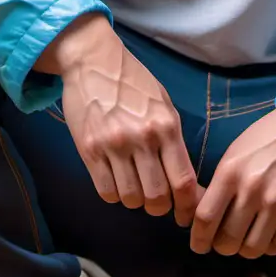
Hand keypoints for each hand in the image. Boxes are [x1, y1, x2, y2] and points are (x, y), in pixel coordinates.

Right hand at [36, 13, 201, 225]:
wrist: (93, 61)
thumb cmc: (134, 83)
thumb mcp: (163, 105)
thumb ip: (173, 141)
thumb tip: (185, 182)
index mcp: (165, 126)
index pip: (183, 180)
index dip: (187, 206)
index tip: (185, 215)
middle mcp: (141, 138)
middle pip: (157, 196)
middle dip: (160, 207)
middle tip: (157, 202)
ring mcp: (113, 145)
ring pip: (131, 198)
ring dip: (136, 201)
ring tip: (136, 188)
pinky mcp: (88, 150)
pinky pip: (106, 191)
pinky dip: (114, 194)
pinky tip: (117, 181)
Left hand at [189, 103, 275, 257]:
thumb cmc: (270, 137)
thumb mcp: (236, 152)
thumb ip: (221, 183)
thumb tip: (206, 216)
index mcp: (230, 172)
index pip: (205, 218)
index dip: (198, 238)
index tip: (199, 245)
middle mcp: (252, 191)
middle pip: (227, 240)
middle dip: (222, 246)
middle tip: (225, 241)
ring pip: (251, 249)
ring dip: (246, 248)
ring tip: (248, 237)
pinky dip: (269, 246)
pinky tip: (269, 234)